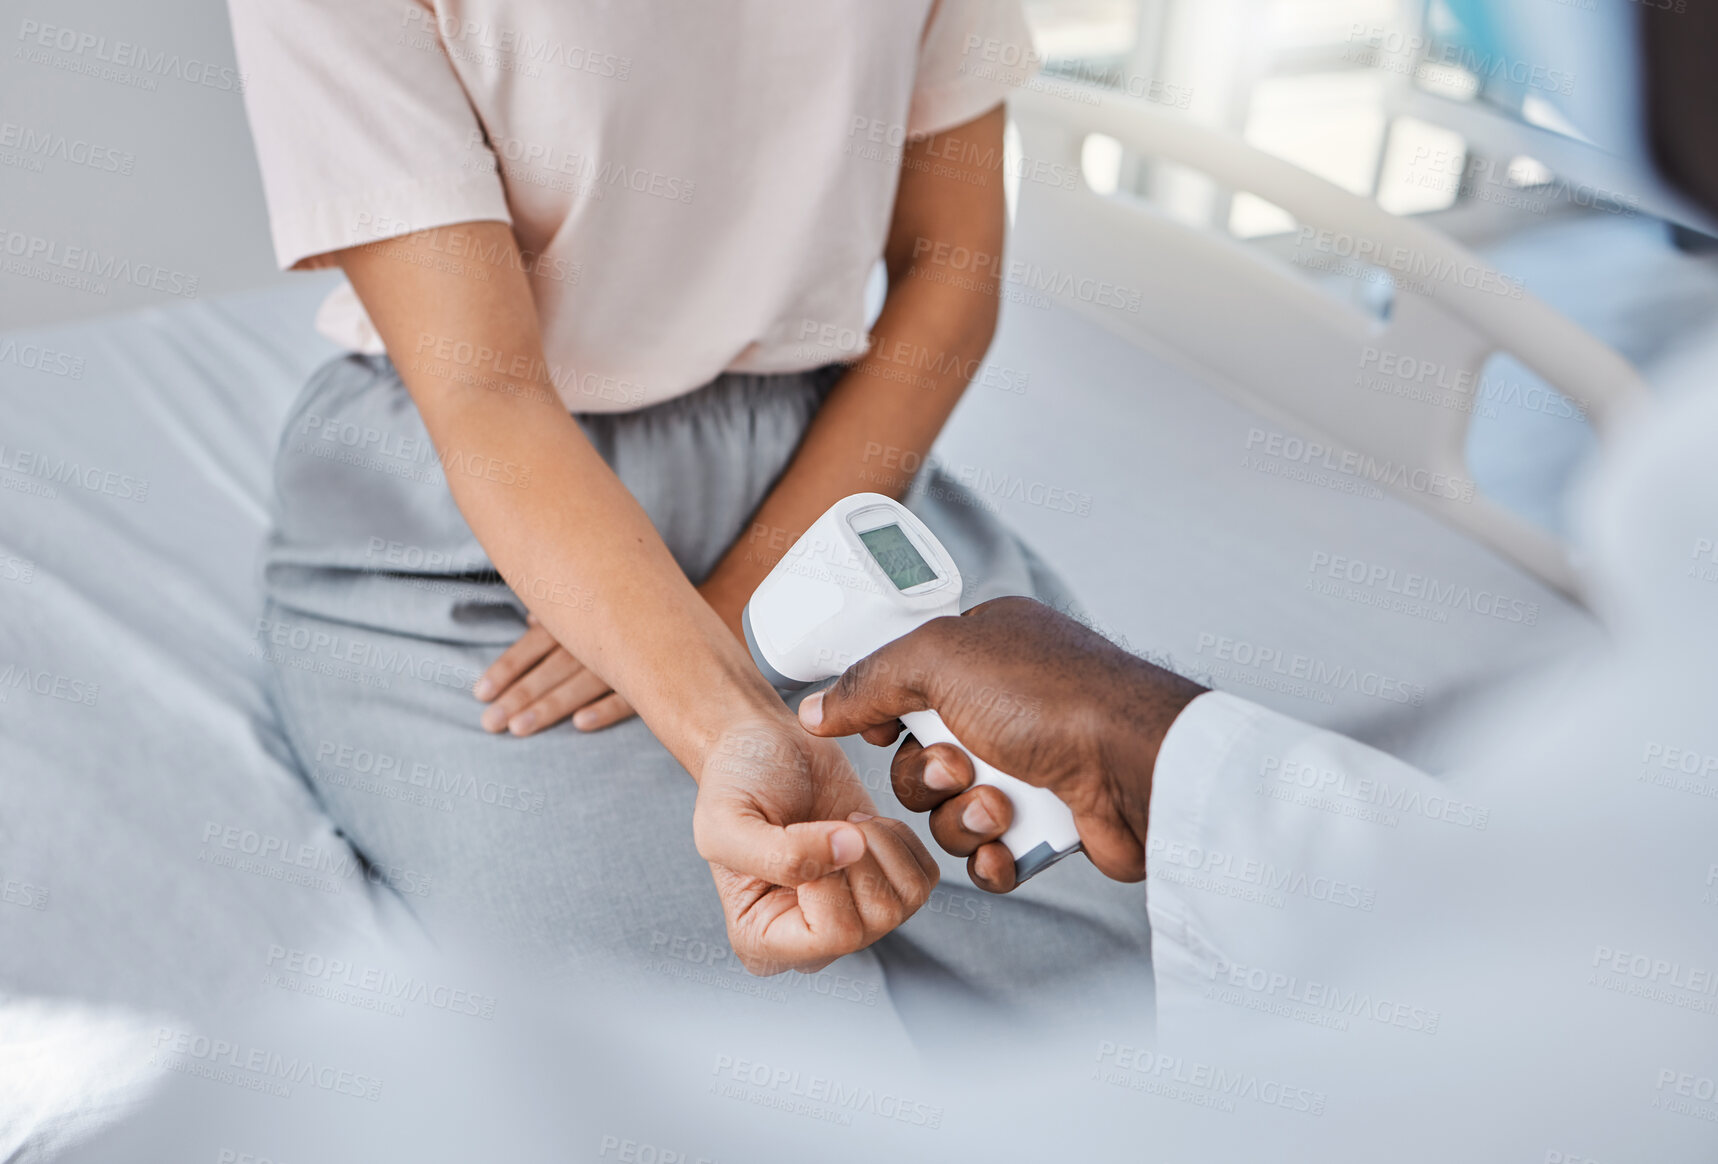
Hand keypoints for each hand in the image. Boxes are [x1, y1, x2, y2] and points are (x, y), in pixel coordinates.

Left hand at [474, 583, 747, 735]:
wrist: (713, 605)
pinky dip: (606, 708)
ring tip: (519, 728)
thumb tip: (529, 620)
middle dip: (517, 696)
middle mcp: (599, 636)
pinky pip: (630, 694)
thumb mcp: (601, 599)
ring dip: (549, 706)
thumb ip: (564, 610)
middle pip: (550, 669)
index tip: (480, 692)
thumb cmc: (646, 605)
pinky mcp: (659, 678)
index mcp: (581, 618)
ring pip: (580, 684)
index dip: (507, 668)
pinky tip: (581, 725)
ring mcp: (629, 658)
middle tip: (488, 724)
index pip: (534, 645)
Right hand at [693, 717, 938, 973]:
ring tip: (845, 823)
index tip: (799, 835)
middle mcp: (812, 941)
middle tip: (827, 824)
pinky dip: (901, 839)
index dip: (828, 878)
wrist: (765, 748)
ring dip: (881, 844)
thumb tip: (849, 851)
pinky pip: (924, 878)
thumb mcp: (727, 819)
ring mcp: (854, 917)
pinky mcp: (887, 886)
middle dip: (859, 855)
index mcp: (760, 941)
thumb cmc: (736, 784)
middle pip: (877, 920)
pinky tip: (864, 825)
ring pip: (906, 899)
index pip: (832, 937)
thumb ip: (779, 853)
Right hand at [797, 597, 1205, 892]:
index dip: (887, 714)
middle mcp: (1007, 705)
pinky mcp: (1050, 821)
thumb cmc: (1052, 698)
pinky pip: (988, 852)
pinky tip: (1006, 847)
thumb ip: (871, 679)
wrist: (1137, 766)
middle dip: (930, 777)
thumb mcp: (941, 659)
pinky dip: (990, 856)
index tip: (885, 729)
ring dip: (963, 818)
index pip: (908, 684)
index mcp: (984, 651)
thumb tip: (818, 708)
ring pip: (951, 811)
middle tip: (962, 766)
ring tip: (1001, 807)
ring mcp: (1031, 764)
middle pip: (921, 758)